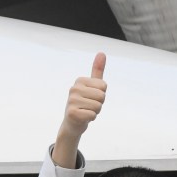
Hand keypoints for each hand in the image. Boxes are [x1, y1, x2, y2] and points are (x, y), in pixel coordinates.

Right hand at [53, 53, 106, 167]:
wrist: (72, 124)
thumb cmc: (84, 104)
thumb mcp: (92, 86)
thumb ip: (97, 71)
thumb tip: (102, 53)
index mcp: (80, 80)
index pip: (104, 86)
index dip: (101, 95)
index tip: (91, 98)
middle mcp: (74, 88)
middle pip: (102, 96)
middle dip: (99, 104)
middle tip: (89, 106)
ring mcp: (72, 101)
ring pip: (98, 106)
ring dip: (95, 112)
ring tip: (86, 112)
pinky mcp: (72, 113)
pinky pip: (92, 115)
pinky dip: (90, 119)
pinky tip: (83, 118)